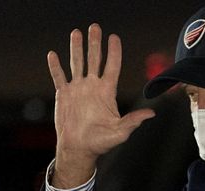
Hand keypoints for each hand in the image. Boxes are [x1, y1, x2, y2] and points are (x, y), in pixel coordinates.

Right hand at [46, 24, 155, 187]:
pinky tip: (53, 55)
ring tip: (76, 33)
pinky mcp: (63, 94)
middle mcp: (92, 87)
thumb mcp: (120, 132)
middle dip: (94, 43)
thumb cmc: (101, 143)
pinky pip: (59, 77)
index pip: (112, 67)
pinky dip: (55, 66)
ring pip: (77, 63)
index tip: (114, 37)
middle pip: (94, 60)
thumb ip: (133, 121)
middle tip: (94, 27)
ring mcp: (78, 89)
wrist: (79, 149)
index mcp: (107, 92)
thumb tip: (151, 114)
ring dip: (76, 48)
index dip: (113, 52)